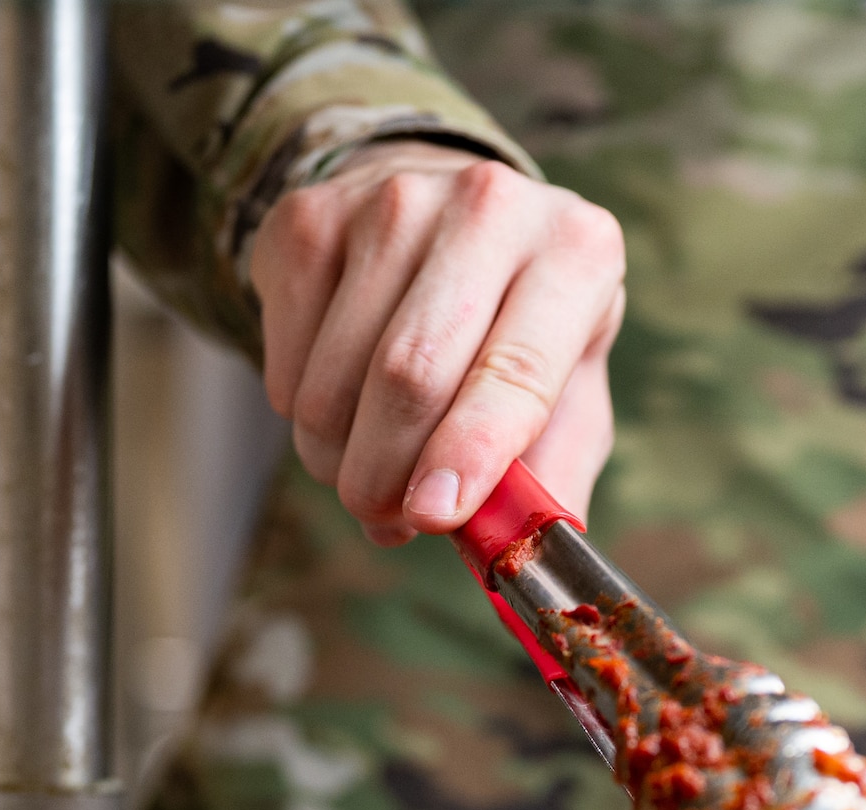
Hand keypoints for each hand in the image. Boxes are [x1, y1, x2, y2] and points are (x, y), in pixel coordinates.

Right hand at [250, 140, 625, 544]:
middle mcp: (489, 207)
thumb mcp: (571, 390)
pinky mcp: (310, 216)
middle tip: (387, 517)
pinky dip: (301, 414)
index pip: (514, 369)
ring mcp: (391, 201)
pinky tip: (339, 404)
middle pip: (410, 373)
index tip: (434, 515)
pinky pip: (288, 358)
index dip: (470, 451)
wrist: (447, 218)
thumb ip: (553, 472)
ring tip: (367, 469)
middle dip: (388, 474)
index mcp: (576, 253)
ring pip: (337, 376)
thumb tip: (518, 551)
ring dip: (339, 457)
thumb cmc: (522, 324)